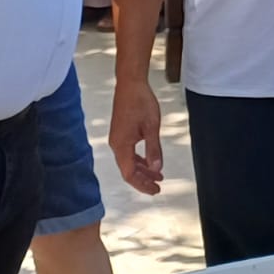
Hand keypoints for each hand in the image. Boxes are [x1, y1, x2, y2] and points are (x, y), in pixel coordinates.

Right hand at [110, 80, 165, 194]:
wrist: (131, 83)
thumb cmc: (141, 102)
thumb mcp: (152, 127)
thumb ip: (153, 149)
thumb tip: (157, 168)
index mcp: (121, 145)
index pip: (130, 174)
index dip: (142, 184)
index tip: (155, 190)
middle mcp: (116, 144)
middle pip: (128, 170)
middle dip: (143, 180)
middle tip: (158, 187)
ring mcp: (117, 138)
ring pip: (129, 162)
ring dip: (143, 170)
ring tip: (158, 176)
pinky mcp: (121, 133)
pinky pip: (129, 152)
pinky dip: (139, 159)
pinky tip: (150, 161)